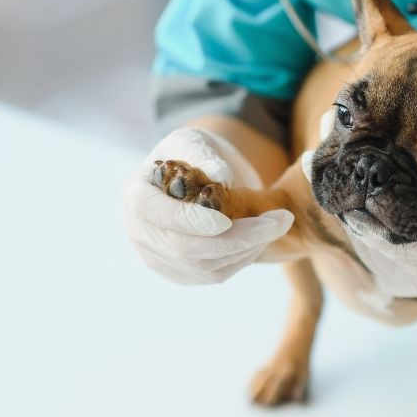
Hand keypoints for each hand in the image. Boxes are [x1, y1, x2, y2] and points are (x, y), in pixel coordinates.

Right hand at [124, 129, 292, 283]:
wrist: (196, 177)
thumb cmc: (193, 154)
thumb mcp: (195, 140)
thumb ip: (203, 154)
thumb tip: (221, 175)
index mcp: (137, 194)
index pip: (160, 215)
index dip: (193, 222)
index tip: (227, 220)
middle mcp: (141, 232)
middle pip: (186, 249)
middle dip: (237, 238)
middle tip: (279, 221)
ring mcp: (159, 257)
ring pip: (204, 267)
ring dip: (247, 248)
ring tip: (276, 224)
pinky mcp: (181, 273)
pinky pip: (214, 275)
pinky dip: (243, 259)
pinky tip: (261, 238)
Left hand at [302, 110, 416, 306]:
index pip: (372, 226)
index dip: (348, 193)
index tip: (327, 157)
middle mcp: (405, 274)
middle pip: (356, 229)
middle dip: (338, 192)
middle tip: (314, 154)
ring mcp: (397, 277)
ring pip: (357, 234)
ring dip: (342, 202)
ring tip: (323, 162)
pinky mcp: (396, 274)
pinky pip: (366, 240)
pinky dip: (355, 213)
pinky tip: (346, 186)